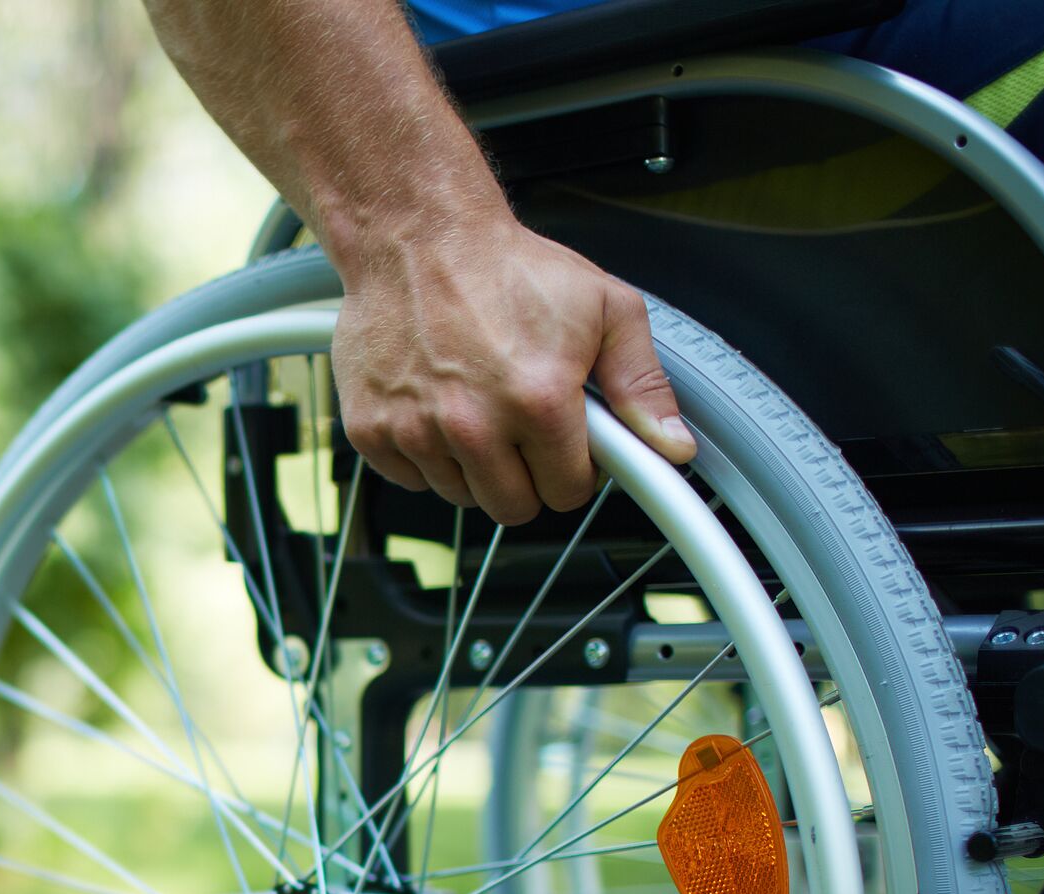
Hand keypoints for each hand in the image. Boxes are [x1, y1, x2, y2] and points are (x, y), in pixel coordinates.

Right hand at [328, 212, 696, 524]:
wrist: (418, 235)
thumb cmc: (506, 267)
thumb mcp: (605, 308)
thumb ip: (643, 385)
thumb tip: (672, 446)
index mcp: (537, 400)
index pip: (566, 493)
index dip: (573, 471)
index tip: (566, 448)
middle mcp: (473, 424)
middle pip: (512, 508)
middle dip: (526, 478)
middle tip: (524, 430)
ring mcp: (416, 431)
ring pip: (460, 497)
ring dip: (474, 466)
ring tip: (478, 407)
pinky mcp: (371, 430)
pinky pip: (409, 478)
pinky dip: (425, 455)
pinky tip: (436, 408)